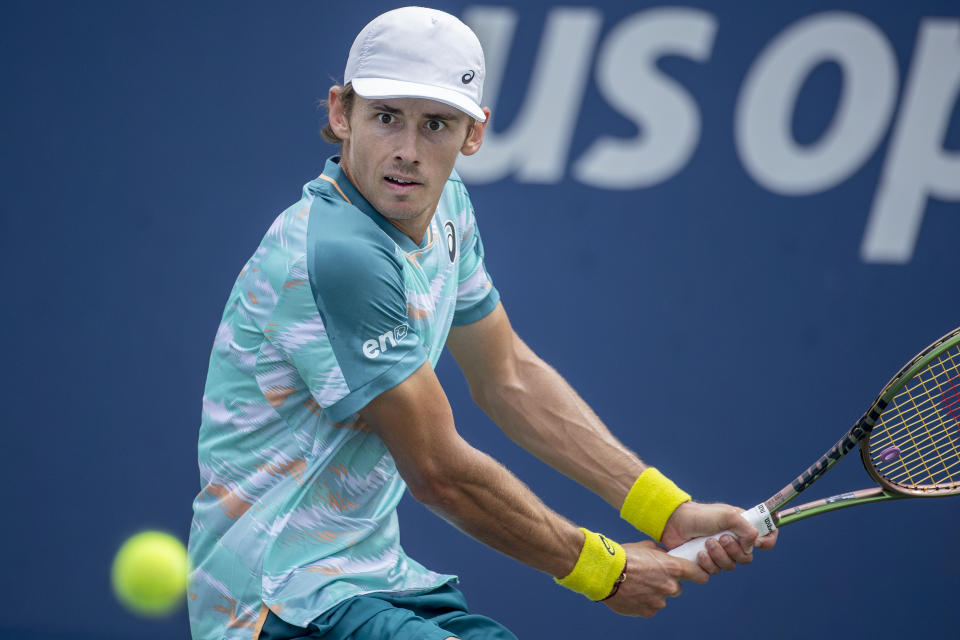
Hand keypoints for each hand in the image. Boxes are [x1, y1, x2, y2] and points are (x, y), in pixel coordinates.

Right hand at [603, 541, 707, 616]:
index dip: (699, 574)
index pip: (699, 574)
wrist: (605, 572)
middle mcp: (669, 586)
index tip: (697, 575)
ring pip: (662, 598)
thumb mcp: (646, 547)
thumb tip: (667, 557)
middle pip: (677, 588)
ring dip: (653, 592)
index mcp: (672, 567)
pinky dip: (643, 601)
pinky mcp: (648, 611)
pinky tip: (631, 592)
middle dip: (667, 583)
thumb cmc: (624, 556)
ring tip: (635, 584)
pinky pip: (650, 607)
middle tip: (650, 576)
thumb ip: (662, 554)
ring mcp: (659, 601)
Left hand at [660, 501, 778, 573]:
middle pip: (747, 557)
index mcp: (742, 527)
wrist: (674, 522)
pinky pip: (714, 572)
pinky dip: (707, 563)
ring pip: (730, 566)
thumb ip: (746, 528)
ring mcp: (720, 553)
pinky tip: (699, 553)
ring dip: (718, 555)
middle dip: (734, 550)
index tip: (758, 542)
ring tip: (706, 542)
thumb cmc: (700, 515)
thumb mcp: (727, 515)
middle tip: (721, 538)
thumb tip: (752, 545)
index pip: (766, 537)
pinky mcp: (707, 563)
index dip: (767, 542)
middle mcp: (734, 541)